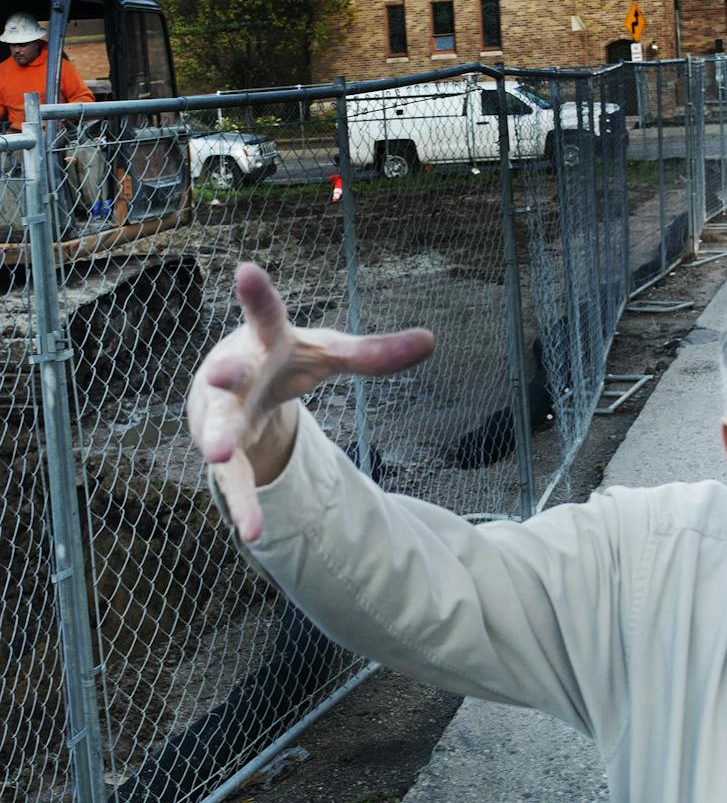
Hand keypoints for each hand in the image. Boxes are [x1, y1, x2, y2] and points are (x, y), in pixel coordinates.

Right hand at [188, 263, 434, 541]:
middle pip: (230, 372)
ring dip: (219, 438)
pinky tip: (253, 532)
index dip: (257, 295)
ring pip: (220, 425)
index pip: (265, 315)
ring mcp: (225, 413)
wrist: (230, 386)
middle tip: (220, 374)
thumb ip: (375, 353)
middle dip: (225, 374)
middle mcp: (237, 373)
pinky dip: (244, 505)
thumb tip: (433, 341)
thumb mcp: (331, 352)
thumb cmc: (285, 359)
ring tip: (216, 453)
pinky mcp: (227, 451)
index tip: (245, 270)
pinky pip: (234, 480)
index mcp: (266, 341)